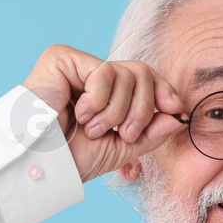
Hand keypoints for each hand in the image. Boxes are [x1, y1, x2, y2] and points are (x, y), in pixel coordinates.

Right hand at [22, 45, 186, 181]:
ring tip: (93, 129)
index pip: (144, 78)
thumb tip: (179, 115)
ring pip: (126, 73)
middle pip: (141, 72)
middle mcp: (92, 75)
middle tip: (125, 133)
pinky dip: (99, 100)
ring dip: (117, 111)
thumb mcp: (122, 147)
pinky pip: (104, 71)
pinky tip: (80, 114)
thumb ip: (152, 131)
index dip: (163, 90)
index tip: (175, 108)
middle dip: (141, 108)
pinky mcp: (62, 58)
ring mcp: (77, 64)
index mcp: (106, 94)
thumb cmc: (73, 159)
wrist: (42, 164)